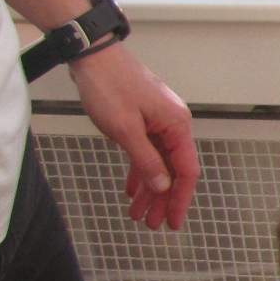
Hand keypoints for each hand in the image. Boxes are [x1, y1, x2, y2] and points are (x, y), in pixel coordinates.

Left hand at [70, 45, 197, 229]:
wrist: (93, 56)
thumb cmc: (110, 86)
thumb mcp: (126, 129)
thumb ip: (146, 160)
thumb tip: (163, 186)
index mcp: (177, 125)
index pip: (186, 170)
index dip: (180, 199)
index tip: (173, 221)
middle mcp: (173, 124)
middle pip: (173, 170)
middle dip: (163, 199)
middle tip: (152, 224)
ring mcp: (158, 122)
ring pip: (158, 163)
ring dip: (149, 188)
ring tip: (137, 213)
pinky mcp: (143, 119)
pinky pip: (146, 151)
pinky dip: (139, 170)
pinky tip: (132, 189)